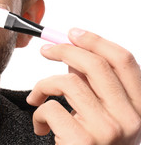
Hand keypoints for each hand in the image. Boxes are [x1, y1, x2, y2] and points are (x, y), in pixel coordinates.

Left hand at [26, 28, 140, 143]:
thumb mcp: (103, 117)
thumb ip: (95, 88)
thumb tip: (73, 59)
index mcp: (140, 108)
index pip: (123, 60)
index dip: (96, 40)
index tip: (73, 32)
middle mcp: (132, 119)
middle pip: (95, 65)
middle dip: (64, 50)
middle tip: (45, 50)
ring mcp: (109, 131)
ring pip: (67, 83)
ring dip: (43, 86)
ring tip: (35, 98)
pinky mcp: (83, 142)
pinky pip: (50, 108)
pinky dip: (38, 112)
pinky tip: (41, 127)